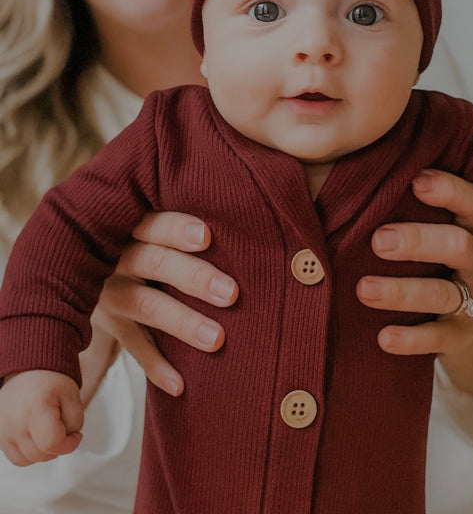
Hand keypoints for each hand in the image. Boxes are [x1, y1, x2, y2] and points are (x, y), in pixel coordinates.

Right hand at [0, 371, 82, 465]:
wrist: (30, 369)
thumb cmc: (52, 381)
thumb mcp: (73, 397)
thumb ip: (75, 423)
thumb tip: (66, 443)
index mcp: (35, 407)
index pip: (51, 443)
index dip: (69, 444)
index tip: (75, 435)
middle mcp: (14, 420)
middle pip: (40, 454)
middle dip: (58, 446)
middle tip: (64, 429)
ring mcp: (3, 429)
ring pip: (27, 460)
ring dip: (43, 452)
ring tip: (49, 431)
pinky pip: (16, 457)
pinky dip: (29, 452)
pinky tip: (37, 436)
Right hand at [91, 212, 238, 395]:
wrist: (91, 269)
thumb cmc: (150, 239)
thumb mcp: (153, 226)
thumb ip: (190, 224)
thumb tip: (251, 216)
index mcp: (132, 225)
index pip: (153, 223)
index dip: (177, 229)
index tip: (208, 236)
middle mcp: (118, 257)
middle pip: (154, 263)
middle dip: (194, 277)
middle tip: (231, 293)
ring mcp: (111, 293)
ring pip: (147, 306)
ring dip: (182, 323)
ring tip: (217, 339)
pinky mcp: (112, 326)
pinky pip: (134, 348)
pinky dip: (157, 367)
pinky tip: (181, 385)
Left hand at [356, 169, 472, 392]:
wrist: (465, 329)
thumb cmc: (434, 265)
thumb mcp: (432, 236)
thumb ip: (405, 212)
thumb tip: (351, 185)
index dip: (449, 190)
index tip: (414, 182)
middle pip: (460, 246)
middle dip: (418, 241)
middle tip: (377, 241)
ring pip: (443, 294)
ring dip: (402, 291)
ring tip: (364, 289)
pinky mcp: (462, 337)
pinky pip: (437, 338)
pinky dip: (410, 338)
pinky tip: (383, 337)